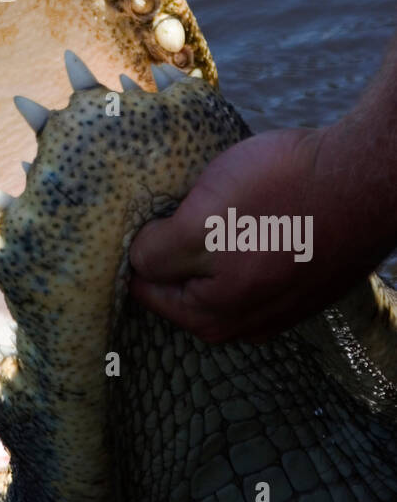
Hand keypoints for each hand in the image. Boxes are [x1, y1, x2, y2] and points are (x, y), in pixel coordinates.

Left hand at [128, 124, 385, 342]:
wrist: (366, 179)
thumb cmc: (281, 196)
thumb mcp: (200, 223)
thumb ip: (158, 253)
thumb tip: (136, 262)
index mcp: (212, 318)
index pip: (146, 289)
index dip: (137, 250)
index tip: (142, 216)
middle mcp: (247, 321)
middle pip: (184, 281)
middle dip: (174, 244)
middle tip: (177, 200)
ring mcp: (281, 301)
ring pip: (222, 267)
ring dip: (212, 236)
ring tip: (217, 195)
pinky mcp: (305, 273)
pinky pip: (257, 256)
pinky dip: (247, 232)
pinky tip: (253, 203)